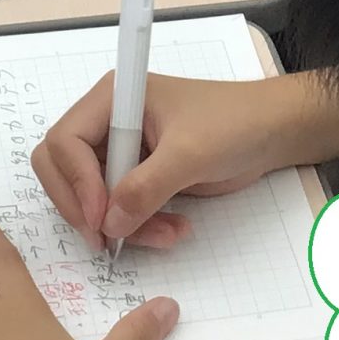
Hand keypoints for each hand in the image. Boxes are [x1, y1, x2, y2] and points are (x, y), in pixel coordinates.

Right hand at [34, 72, 338, 248]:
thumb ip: (145, 188)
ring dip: (121, 224)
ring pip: (91, 197)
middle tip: (109, 241)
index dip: (75, 183)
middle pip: (64, 170)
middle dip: (86, 208)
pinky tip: (172, 230)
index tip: (100, 219)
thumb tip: (108, 225)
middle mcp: (108, 122)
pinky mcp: (139, 176)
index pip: (64, 141)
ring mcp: (122, 151)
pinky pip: (118, 209)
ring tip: (165, 235)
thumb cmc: (235, 125)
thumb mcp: (190, 154)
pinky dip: (138, 226)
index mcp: (113, 99)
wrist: (274, 134)